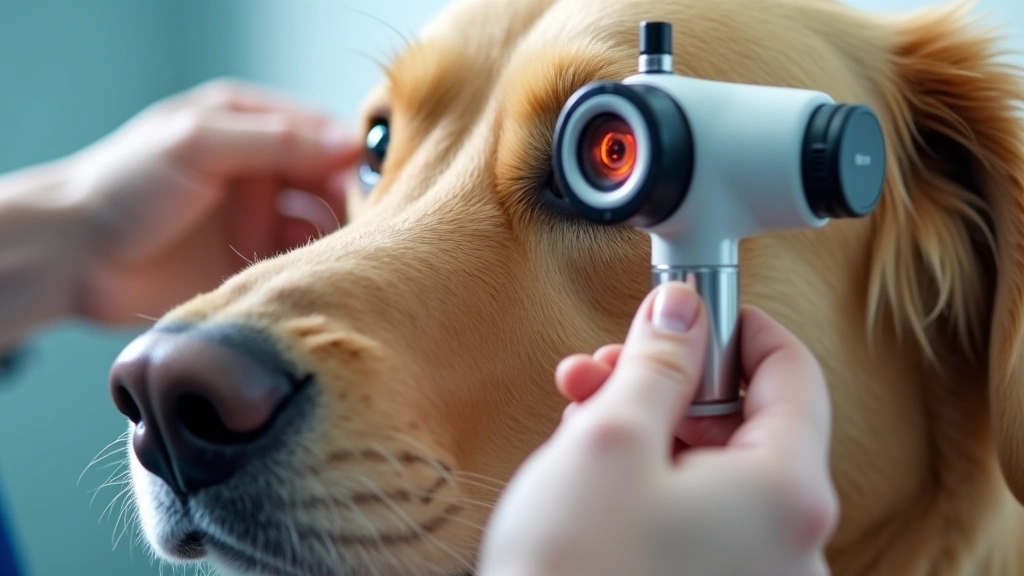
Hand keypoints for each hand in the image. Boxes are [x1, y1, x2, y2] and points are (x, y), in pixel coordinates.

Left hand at [67, 79, 361, 323]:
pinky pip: (298, 262)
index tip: (367, 177)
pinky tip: (311, 270)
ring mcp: (256, 217)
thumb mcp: (201, 143)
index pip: (318, 131)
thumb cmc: (125, 184)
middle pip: (327, 179)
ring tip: (336, 248)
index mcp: (246, 124)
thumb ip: (277, 141)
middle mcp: (258, 170)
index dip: (346, 152)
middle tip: (359, 219)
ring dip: (333, 233)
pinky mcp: (250, 262)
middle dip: (346, 197)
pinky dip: (312, 265)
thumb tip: (348, 144)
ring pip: (319, 222)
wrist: (75, 256)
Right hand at [478, 281, 838, 575]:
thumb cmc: (574, 571)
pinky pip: (701, 515)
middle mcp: (791, 541)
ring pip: (715, 469)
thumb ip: (657, 363)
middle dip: (671, 383)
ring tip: (585, 417)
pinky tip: (596, 473)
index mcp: (785, 492)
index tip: (694, 311)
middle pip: (746, 422)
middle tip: (609, 368)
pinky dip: (655, 482)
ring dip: (652, 429)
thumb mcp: (611, 438)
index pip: (794, 372)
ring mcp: (758, 574)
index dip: (740, 328)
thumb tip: (682, 313)